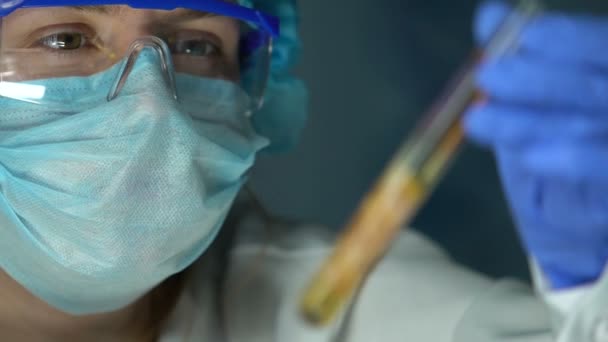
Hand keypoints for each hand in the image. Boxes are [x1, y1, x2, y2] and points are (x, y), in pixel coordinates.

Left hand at [465, 1, 607, 288]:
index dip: (567, 39)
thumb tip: (490, 15)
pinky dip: (572, 161)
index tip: (524, 35)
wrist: (577, 215)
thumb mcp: (533, 100)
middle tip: (486, 77)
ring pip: (590, 126)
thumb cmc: (555, 144)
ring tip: (478, 119)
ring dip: (531, 122)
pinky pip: (606, 168)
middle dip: (537, 79)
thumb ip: (518, 57)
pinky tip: (529, 157)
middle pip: (595, 86)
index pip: (602, 46)